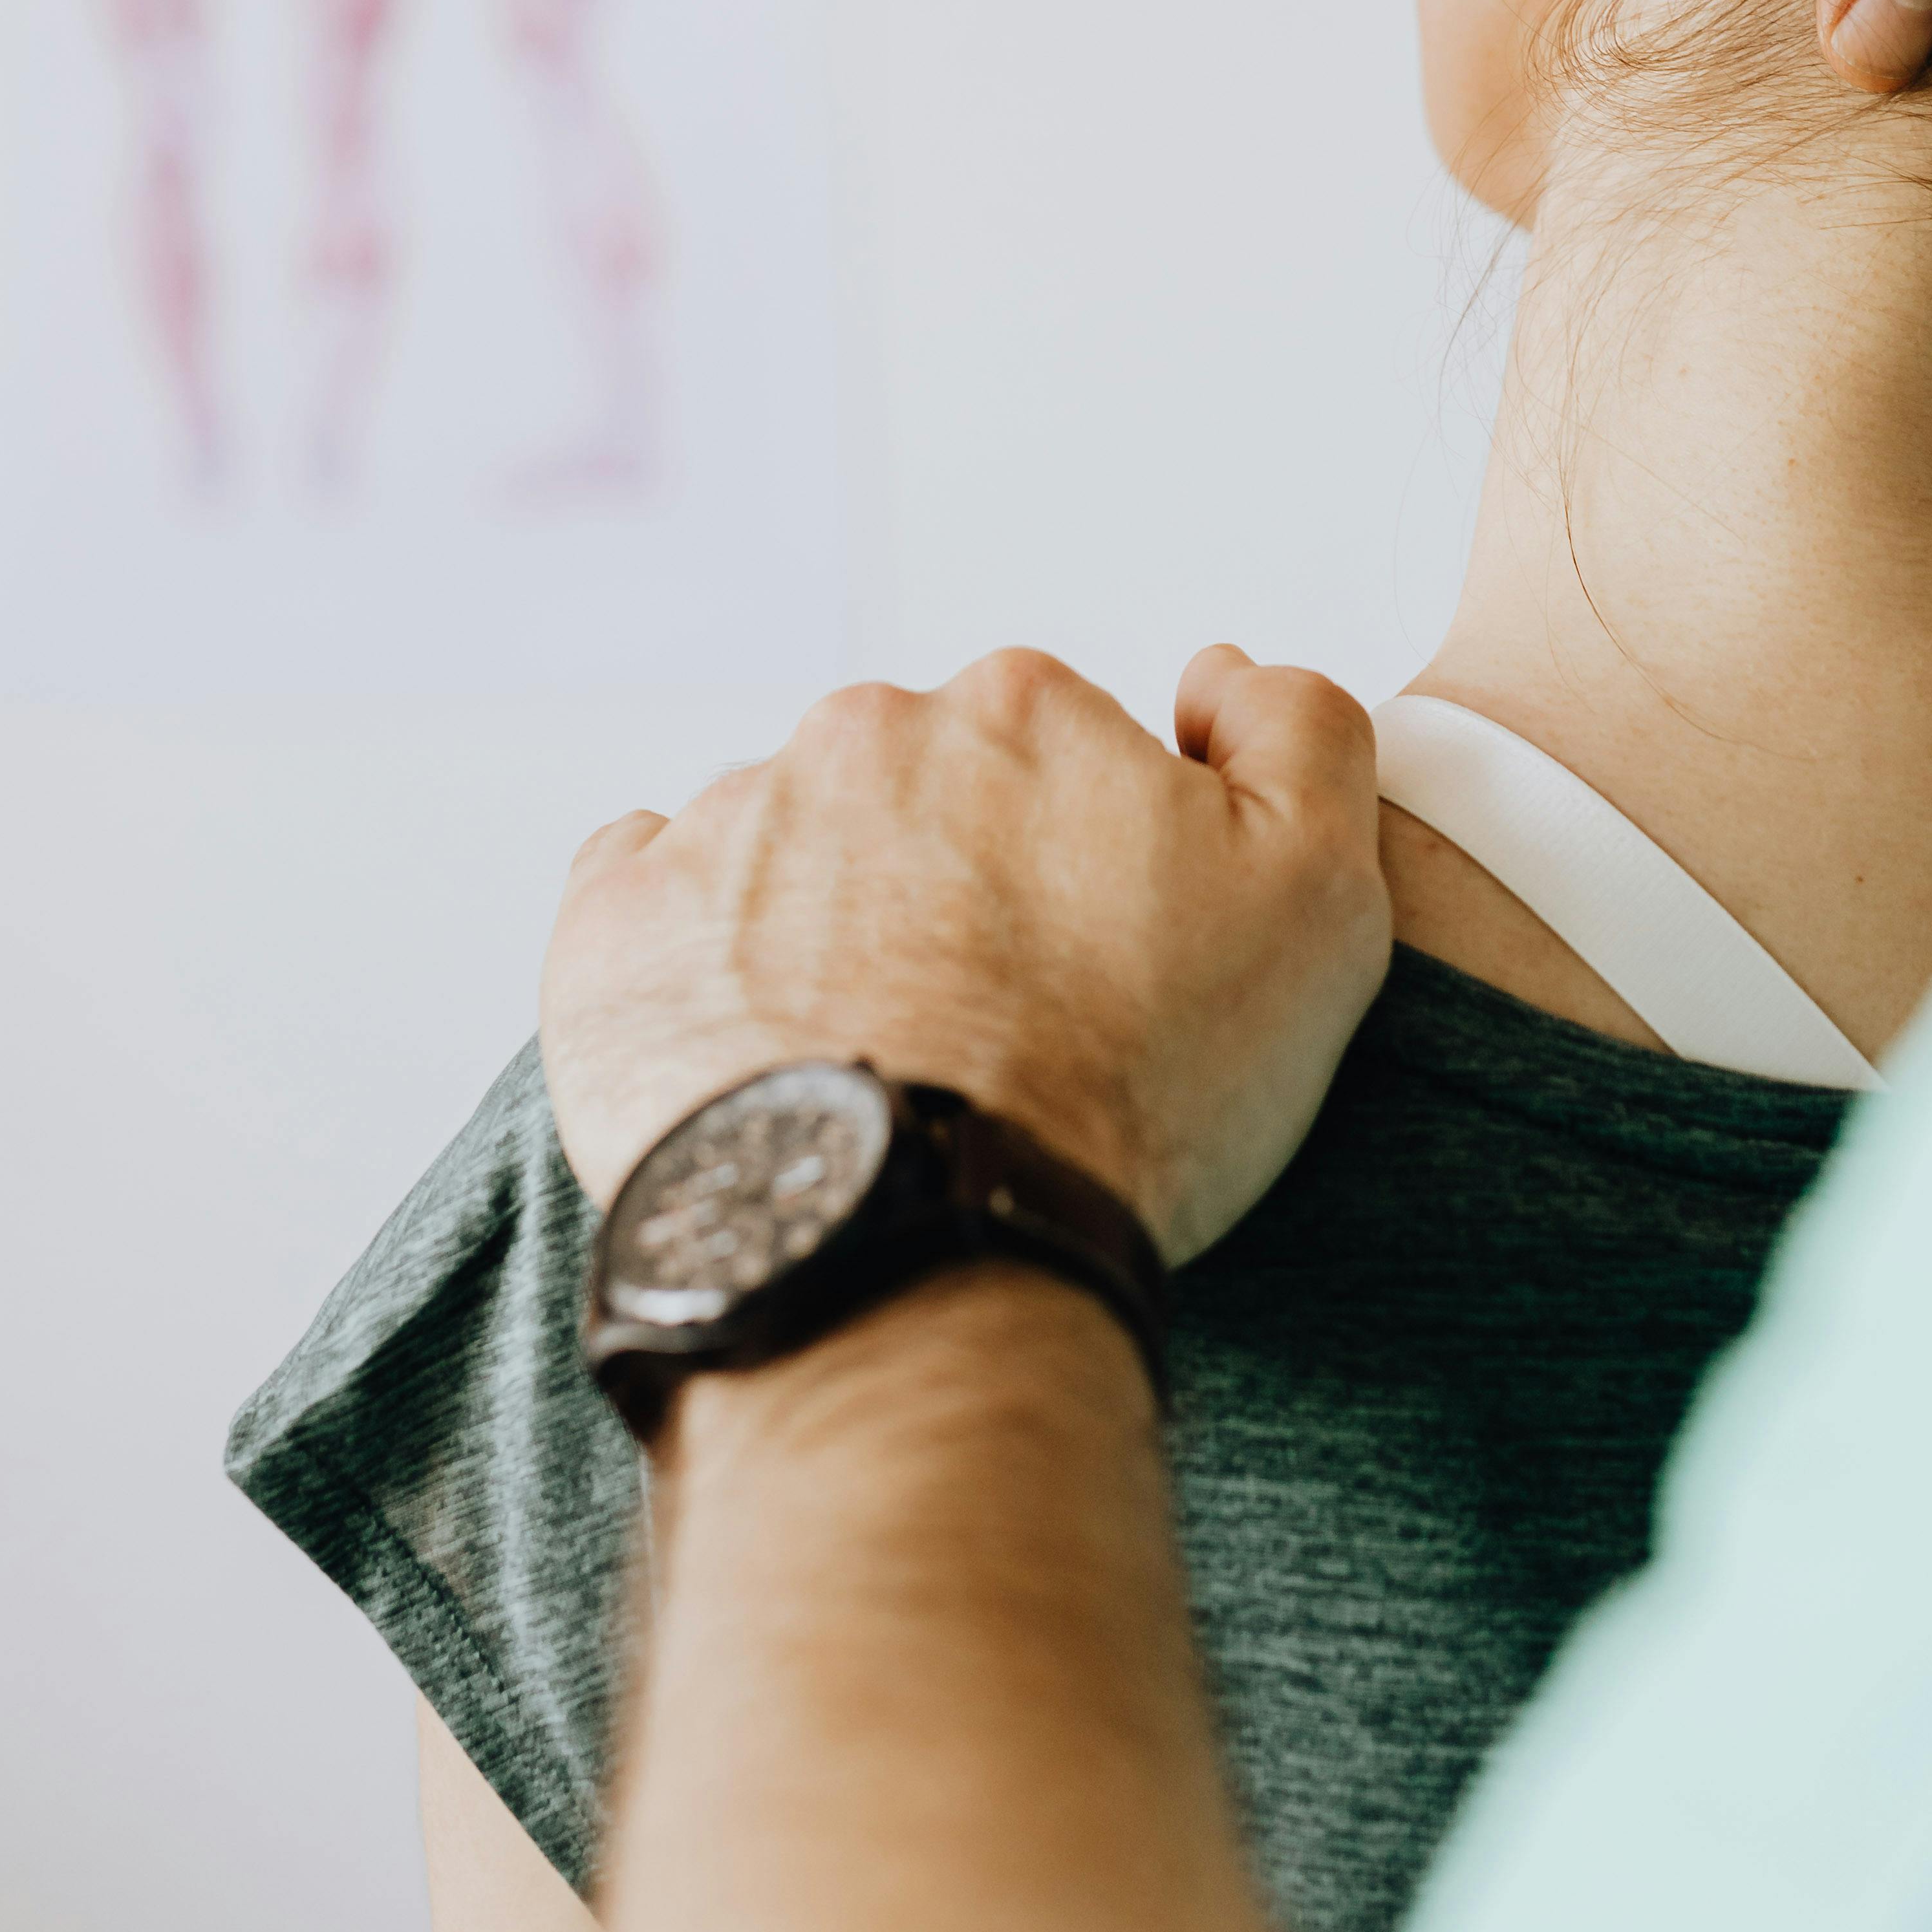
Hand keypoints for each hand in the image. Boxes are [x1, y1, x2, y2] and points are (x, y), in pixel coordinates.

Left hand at [541, 644, 1390, 1261]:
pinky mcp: (613, 928)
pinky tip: (751, 1032)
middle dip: (951, 881)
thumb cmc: (1131, 1090)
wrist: (929, 1258)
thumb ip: (1300, 731)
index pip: (1056, 753)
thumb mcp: (1318, 901)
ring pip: (787, 844)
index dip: (1084, 862)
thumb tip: (1218, 673)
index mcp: (1020, 706)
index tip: (1096, 965)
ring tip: (875, 1060)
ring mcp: (724, 825)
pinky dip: (691, 946)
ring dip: (826, 920)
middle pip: (917, 790)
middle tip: (993, 1026)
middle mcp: (861, 733)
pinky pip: (646, 891)